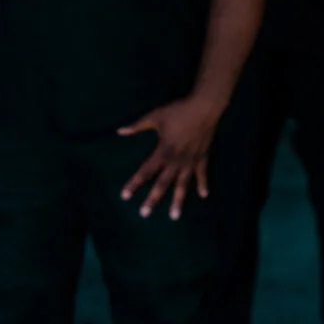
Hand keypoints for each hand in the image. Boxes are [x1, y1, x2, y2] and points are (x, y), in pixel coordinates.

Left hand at [117, 93, 224, 220]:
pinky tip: (203, 195)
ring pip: (183, 185)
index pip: (145, 171)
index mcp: (163, 152)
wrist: (204, 107)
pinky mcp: (202, 157)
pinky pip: (202, 174)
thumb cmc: (178, 111)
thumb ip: (137, 126)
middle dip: (152, 199)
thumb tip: (119, 131)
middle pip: (162, 184)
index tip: (125, 196)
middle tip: (144, 214)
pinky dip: (203, 184)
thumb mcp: (155, 116)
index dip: (134, 184)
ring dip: (178, 201)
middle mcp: (176, 161)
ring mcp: (191, 161)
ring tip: (174, 216)